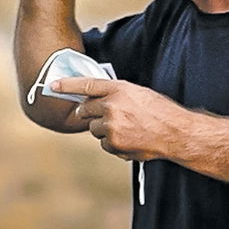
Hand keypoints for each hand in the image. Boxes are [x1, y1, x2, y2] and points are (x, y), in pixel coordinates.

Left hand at [53, 78, 185, 160]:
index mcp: (119, 89)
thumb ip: (117, 94)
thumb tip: (97, 100)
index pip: (87, 85)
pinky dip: (113, 143)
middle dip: (89, 113)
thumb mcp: (139, 94)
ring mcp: (111, 127)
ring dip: (104, 129)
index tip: (52, 85)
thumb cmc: (161, 111)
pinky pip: (104, 144)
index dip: (67, 84)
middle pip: (85, 109)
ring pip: (94, 129)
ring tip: (127, 129)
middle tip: (102, 115)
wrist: (175, 133)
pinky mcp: (113, 144)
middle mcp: (112, 106)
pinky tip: (130, 139)